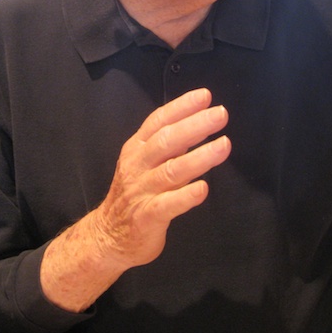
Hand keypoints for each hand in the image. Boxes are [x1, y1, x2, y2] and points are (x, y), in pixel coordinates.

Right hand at [41, 88, 230, 310]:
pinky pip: (167, 205)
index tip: (205, 96)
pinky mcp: (147, 217)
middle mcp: (138, 165)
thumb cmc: (135, 194)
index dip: (181, 107)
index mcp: (137, 148)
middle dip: (195, 125)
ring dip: (200, 157)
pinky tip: (204, 189)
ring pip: (171, 170)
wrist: (108, 236)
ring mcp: (141, 191)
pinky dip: (186, 196)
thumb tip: (200, 122)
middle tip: (220, 114)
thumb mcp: (145, 162)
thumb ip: (169, 145)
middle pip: (166, 140)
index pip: (159, 121)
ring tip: (224, 145)